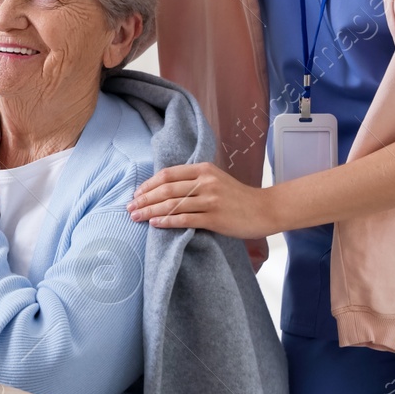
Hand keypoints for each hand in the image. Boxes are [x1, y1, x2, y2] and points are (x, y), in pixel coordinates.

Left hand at [128, 162, 277, 240]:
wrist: (264, 209)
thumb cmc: (237, 197)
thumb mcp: (216, 179)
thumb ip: (194, 180)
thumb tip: (164, 186)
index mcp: (203, 169)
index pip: (168, 174)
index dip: (148, 184)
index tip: (136, 193)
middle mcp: (205, 182)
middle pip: (166, 189)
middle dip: (144, 199)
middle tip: (129, 208)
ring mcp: (210, 200)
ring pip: (172, 205)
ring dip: (150, 211)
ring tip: (136, 217)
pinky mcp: (215, 218)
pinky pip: (184, 220)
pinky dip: (166, 221)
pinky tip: (155, 224)